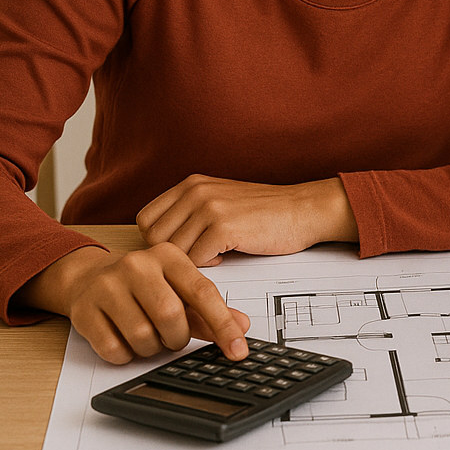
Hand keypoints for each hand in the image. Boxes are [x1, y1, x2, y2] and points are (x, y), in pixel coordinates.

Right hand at [17, 243, 250, 363]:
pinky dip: (126, 355)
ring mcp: (107, 286)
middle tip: (172, 337)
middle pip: (170, 316)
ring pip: (142, 336)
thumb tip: (242, 326)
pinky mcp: (85, 310)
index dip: (223, 325)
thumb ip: (209, 309)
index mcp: (168, 255)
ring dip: (151, 348)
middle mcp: (137, 265)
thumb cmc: (142, 285)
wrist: (88, 276)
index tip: (238, 350)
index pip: (202, 292)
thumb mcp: (177, 288)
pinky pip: (114, 350)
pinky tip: (125, 340)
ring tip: (148, 336)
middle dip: (177, 338)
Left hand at [137, 174, 357, 265]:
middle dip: (171, 257)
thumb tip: (158, 244)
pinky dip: (209, 266)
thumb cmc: (264, 212)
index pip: (146, 220)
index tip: (181, 249)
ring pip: (174, 252)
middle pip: (154, 239)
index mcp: (192, 184)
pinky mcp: (224, 227)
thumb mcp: (220, 200)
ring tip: (213, 256)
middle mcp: (196, 191)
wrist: (303, 210)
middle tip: (196, 258)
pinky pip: (196, 260)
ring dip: (191, 263)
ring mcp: (209, 208)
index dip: (158, 242)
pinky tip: (226, 256)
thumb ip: (190, 213)